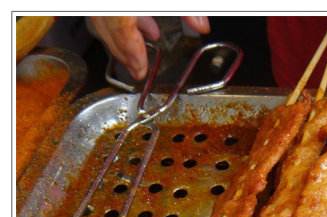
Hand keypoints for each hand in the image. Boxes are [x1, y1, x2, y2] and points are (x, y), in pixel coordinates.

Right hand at [90, 16, 209, 79]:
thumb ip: (189, 8)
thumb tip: (200, 27)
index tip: (140, 71)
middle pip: (103, 25)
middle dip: (122, 51)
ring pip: (98, 17)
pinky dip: (120, 19)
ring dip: (120, 36)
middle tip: (137, 70)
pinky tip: (143, 24)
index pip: (119, 25)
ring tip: (139, 52)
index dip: (129, 50)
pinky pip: (103, 7)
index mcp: (123, 0)